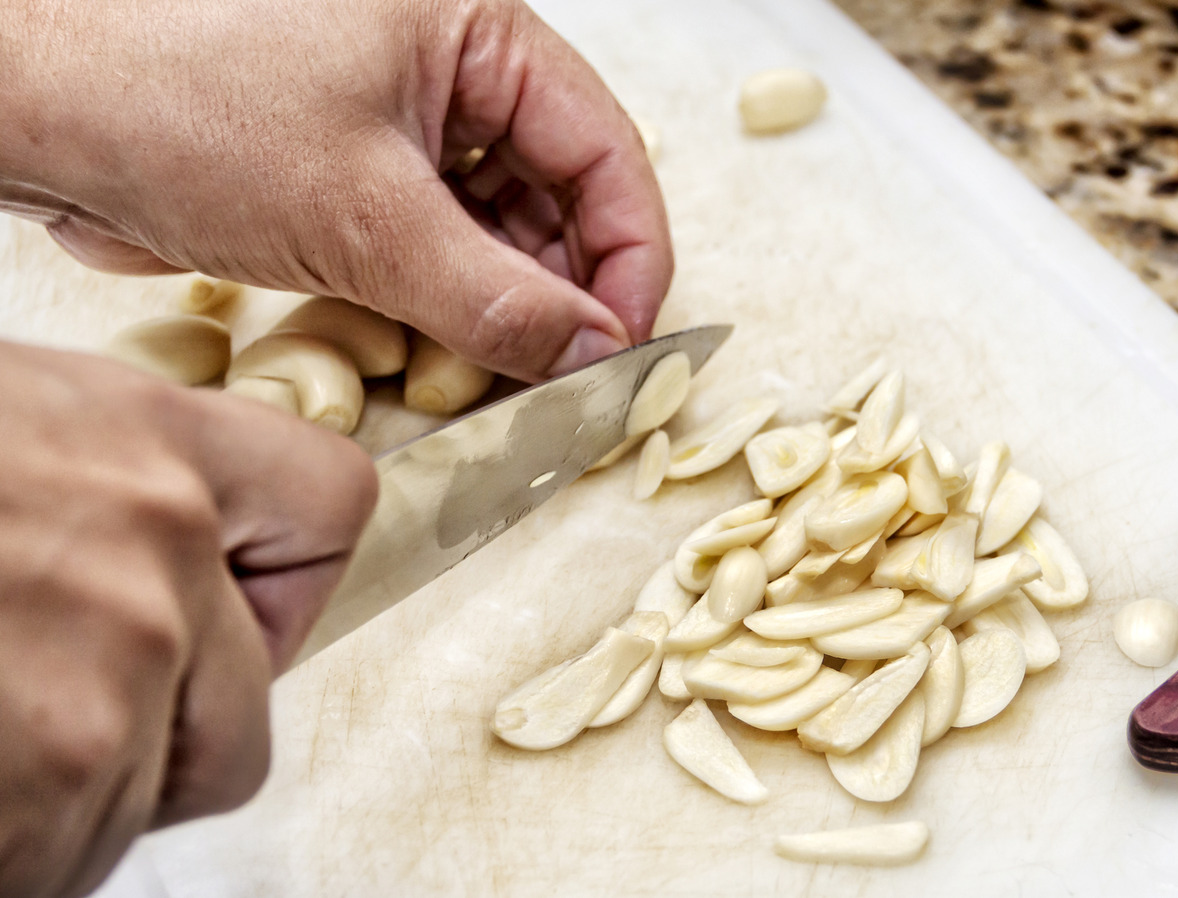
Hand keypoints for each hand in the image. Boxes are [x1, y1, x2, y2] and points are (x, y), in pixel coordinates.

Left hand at [0, 0, 671, 382]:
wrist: (31, 105)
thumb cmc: (176, 102)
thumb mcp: (363, 218)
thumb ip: (495, 298)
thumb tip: (593, 355)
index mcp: (477, 31)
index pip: (604, 150)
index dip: (629, 257)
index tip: (627, 348)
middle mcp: (451, 67)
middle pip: (561, 193)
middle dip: (568, 290)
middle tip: (568, 379)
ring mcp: (401, 118)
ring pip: (499, 227)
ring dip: (508, 305)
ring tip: (504, 375)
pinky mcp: (351, 168)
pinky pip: (435, 242)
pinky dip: (447, 302)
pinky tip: (447, 352)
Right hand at [0, 342, 376, 896]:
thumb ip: (89, 489)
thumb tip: (134, 568)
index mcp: (145, 439)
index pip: (329, 509)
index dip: (282, 586)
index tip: (229, 615)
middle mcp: (154, 556)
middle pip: (242, 719)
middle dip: (153, 747)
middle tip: (36, 722)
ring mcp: (104, 682)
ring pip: (138, 808)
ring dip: (53, 806)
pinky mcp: (44, 789)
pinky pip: (64, 863)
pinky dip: (12, 851)